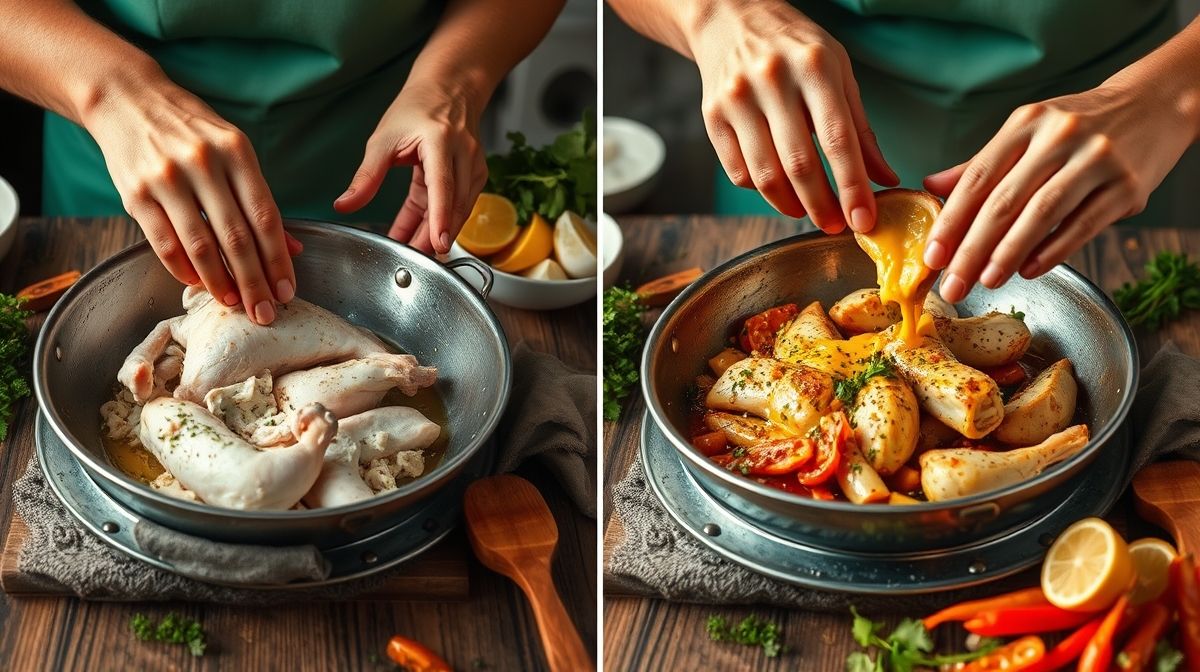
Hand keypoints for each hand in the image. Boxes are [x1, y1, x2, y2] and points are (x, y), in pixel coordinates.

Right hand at [83, 73, 299, 324]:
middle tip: (265, 312)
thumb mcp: (234, 150)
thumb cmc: (191, 130)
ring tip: (235, 304)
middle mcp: (204, 164)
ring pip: (201, 246)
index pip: (265, 217)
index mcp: (237, 152)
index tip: (288, 290)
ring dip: (220, 283)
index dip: (278, 260)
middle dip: (254, 282)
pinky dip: (184, 270)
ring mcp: (167, 179)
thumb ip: (260, 199)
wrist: (127, 99)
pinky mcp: (135, 194)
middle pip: (237, 237)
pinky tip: (199, 285)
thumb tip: (292, 248)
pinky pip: (164, 243)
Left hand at [334, 79, 486, 253]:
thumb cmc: (417, 108)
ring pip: (460, 210)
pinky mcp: (476, 175)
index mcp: (440, 141)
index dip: (440, 217)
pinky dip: (440, 220)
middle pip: (455, 205)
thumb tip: (345, 205)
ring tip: (413, 249)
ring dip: (436, 231)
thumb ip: (366, 176)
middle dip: (435, 235)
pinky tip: (421, 232)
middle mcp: (464, 154)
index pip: (442, 186)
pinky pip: (459, 205)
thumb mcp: (382, 139)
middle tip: (414, 258)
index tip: (438, 242)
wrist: (448, 88)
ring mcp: (475, 166)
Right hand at [687, 0, 896, 231]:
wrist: (730, 19)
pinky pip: (738, 172)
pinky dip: (762, 191)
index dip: (852, 186)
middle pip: (799, 164)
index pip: (837, 138)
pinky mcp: (712, 116)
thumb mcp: (838, 72)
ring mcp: (737, 99)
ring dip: (790, 206)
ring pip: (765, 175)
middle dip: (822, 205)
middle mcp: (772, 80)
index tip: (864, 219)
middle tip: (836, 225)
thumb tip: (884, 178)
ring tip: (808, 212)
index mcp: (814, 66)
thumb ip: (861, 128)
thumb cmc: (794, 48)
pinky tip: (778, 189)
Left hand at [923, 77, 1197, 302]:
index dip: (951, 222)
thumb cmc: (1080, 125)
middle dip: (972, 250)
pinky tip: (1028, 271)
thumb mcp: (1029, 131)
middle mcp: (1059, 136)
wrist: (1155, 104)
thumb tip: (930, 186)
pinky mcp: (1127, 185)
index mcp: (1026, 123)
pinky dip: (1052, 252)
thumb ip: (982, 163)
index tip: (932, 257)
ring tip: (986, 281)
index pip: (977, 178)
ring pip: (1041, 214)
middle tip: (951, 284)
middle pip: (1004, 202)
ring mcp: (1096, 159)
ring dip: (1008, 253)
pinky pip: (1082, 226)